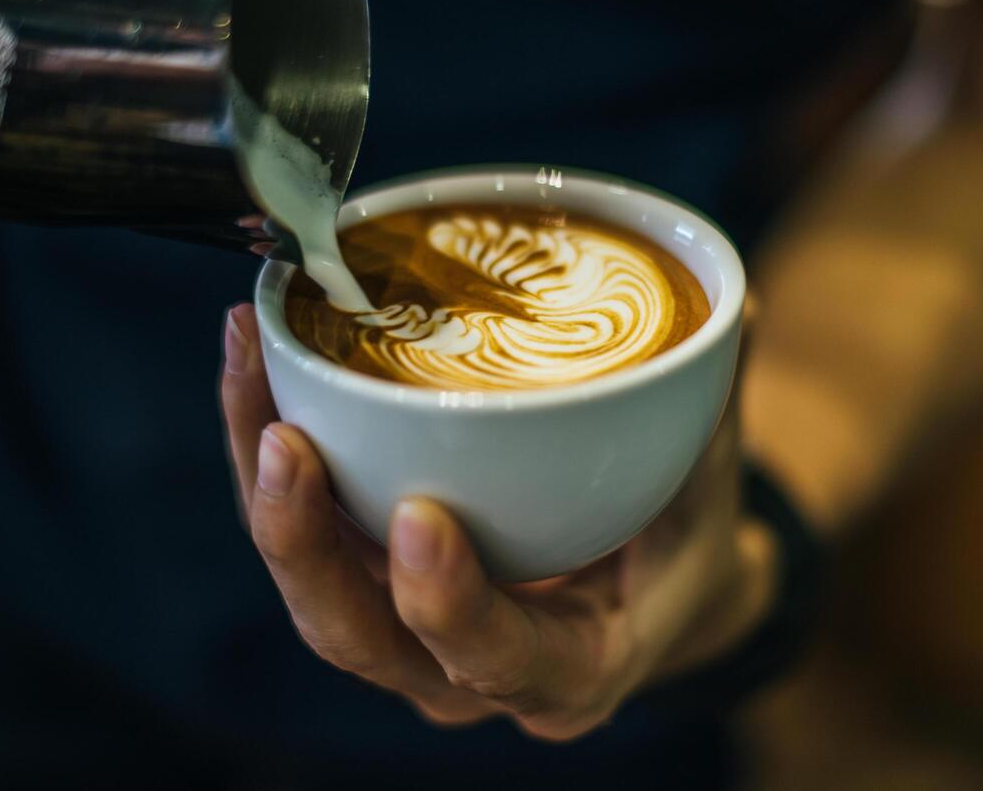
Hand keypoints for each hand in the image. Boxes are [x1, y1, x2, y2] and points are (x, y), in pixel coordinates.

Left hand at [220, 302, 776, 739]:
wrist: (641, 587)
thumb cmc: (679, 544)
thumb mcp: (712, 495)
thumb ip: (713, 414)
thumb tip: (733, 310)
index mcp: (569, 668)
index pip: (503, 663)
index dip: (454, 608)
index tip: (425, 518)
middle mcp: (468, 672)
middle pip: (361, 639)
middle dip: (305, 546)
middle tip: (287, 438)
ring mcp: (406, 633)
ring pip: (310, 586)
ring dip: (263, 482)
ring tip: (250, 355)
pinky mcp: (369, 580)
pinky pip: (302, 534)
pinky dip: (267, 451)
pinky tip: (256, 357)